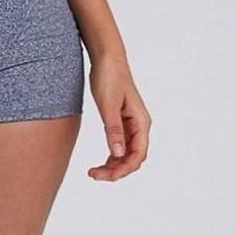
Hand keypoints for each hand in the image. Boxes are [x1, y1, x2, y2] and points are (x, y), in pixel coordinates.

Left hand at [86, 56, 150, 180]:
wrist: (106, 59)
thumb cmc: (109, 77)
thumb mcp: (108, 105)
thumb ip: (113, 129)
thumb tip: (117, 153)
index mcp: (141, 122)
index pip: (138, 154)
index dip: (124, 169)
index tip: (106, 176)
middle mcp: (139, 126)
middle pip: (133, 157)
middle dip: (116, 170)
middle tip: (94, 175)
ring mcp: (131, 125)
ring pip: (126, 154)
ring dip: (113, 166)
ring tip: (94, 172)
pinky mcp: (121, 121)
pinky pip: (119, 145)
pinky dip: (111, 156)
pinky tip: (100, 162)